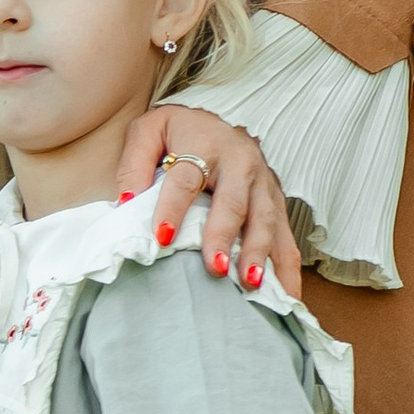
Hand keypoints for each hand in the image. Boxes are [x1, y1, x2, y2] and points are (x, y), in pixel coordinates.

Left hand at [114, 106, 302, 297]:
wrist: (216, 119)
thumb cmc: (178, 132)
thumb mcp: (148, 132)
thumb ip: (134, 164)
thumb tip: (126, 202)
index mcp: (204, 143)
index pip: (186, 178)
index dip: (173, 207)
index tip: (162, 237)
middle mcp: (240, 161)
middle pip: (232, 202)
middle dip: (224, 236)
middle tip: (213, 268)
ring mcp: (263, 181)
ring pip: (264, 219)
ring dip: (259, 253)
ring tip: (250, 283)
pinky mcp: (277, 200)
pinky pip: (286, 235)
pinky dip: (288, 267)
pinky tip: (286, 294)